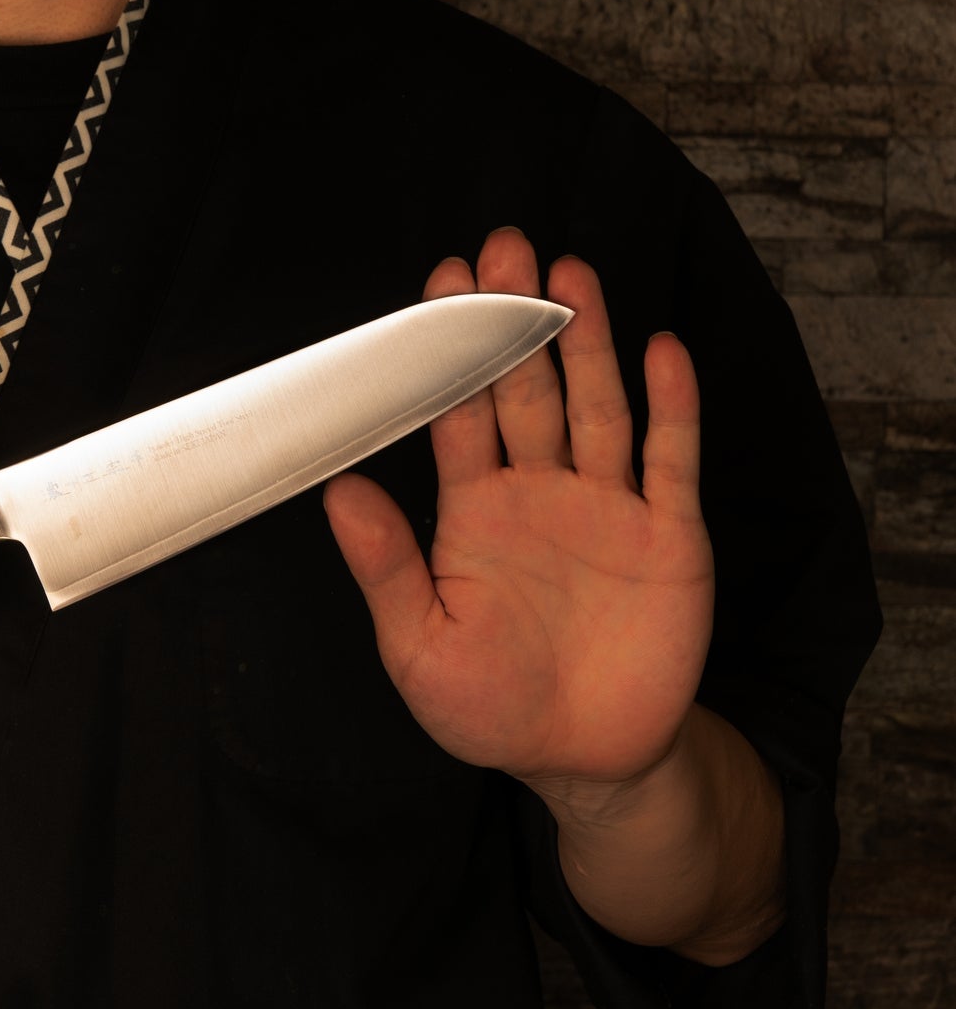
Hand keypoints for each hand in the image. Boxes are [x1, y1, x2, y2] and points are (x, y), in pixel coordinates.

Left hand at [323, 228, 714, 799]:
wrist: (587, 762)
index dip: (452, 351)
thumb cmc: (491, 708)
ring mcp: (609, 507)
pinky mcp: (669, 535)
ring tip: (571, 274)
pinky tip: (661, 350)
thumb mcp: (419, 647)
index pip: (460, 411)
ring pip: (596, 406)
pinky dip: (670, 405)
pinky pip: (671, 458)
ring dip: (588, 341)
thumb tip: (336, 491)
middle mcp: (541, 491)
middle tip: (504, 246)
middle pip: (527, 387)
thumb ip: (386, 567)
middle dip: (516, 318)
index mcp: (476, 510)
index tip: (441, 284)